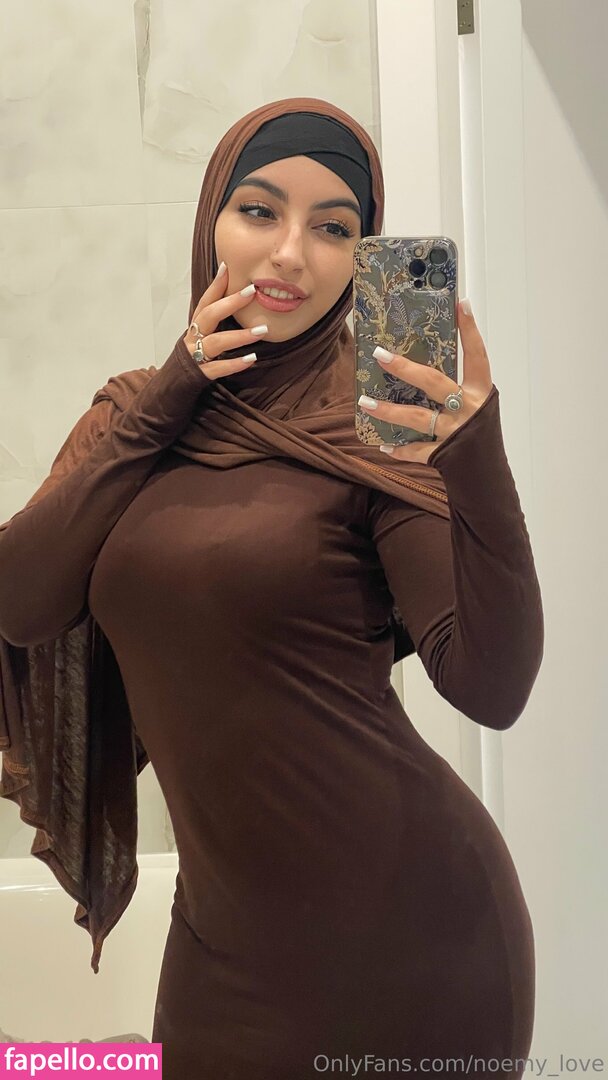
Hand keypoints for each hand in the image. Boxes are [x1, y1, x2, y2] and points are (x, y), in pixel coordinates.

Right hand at [183, 264, 268, 380]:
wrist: (173, 385)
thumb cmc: (195, 356)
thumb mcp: (204, 335)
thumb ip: (217, 320)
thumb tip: (239, 300)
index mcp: (196, 325)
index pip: (206, 301)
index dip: (216, 284)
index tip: (228, 267)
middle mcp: (193, 337)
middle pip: (209, 315)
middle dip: (230, 302)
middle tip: (252, 291)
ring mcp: (194, 355)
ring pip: (216, 342)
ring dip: (240, 336)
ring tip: (262, 331)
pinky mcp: (199, 374)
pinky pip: (217, 368)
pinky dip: (234, 364)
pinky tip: (251, 359)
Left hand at [357, 299, 493, 461]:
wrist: (489, 477)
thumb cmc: (480, 436)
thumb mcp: (476, 407)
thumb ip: (455, 389)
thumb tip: (418, 368)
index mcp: (481, 392)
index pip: (476, 356)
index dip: (470, 331)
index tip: (460, 304)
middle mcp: (469, 409)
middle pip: (434, 382)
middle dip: (405, 368)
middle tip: (381, 354)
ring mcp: (456, 432)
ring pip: (418, 418)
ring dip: (389, 411)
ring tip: (365, 402)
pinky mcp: (444, 455)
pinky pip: (416, 451)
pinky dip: (400, 450)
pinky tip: (383, 446)